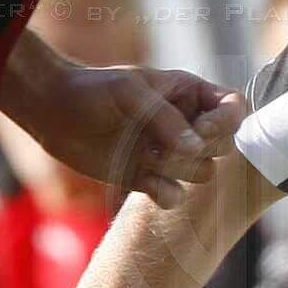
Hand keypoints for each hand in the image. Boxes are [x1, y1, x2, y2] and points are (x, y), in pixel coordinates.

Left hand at [15, 53, 245, 209]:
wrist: (53, 113)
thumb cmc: (91, 90)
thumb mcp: (129, 91)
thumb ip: (164, 117)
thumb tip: (195, 147)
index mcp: (188, 93)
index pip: (234, 108)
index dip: (226, 123)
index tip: (200, 128)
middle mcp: (185, 124)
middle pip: (224, 147)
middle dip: (197, 150)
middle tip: (160, 142)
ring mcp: (169, 153)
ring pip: (203, 174)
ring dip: (176, 170)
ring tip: (144, 155)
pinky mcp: (149, 179)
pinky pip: (176, 197)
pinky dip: (165, 194)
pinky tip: (143, 180)